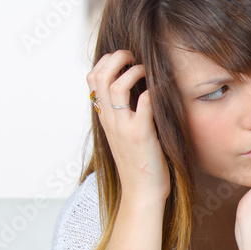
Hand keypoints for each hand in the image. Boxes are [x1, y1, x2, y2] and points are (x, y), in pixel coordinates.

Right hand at [87, 51, 169, 202]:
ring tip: (146, 71)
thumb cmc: (139, 162)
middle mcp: (110, 119)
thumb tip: (135, 91)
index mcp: (105, 116)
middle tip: (134, 57)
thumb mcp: (124, 134)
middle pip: (100, 76)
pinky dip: (151, 93)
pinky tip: (159, 91)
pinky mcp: (141, 135)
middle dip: (117, 58)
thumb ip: (124, 113)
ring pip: (116, 86)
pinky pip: (143, 106)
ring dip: (133, 72)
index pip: (92, 78)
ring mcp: (123, 127)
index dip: (105, 61)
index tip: (124, 58)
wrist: (142, 192)